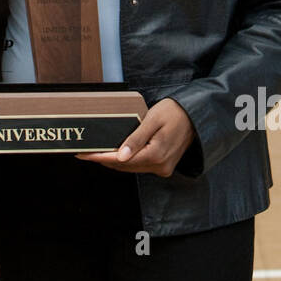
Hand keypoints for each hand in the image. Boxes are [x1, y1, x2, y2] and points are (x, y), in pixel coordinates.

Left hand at [77, 98, 195, 176]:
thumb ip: (136, 139)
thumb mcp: (152, 120)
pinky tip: (116, 154)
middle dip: (104, 160)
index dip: (100, 157)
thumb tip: (120, 156)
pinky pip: (140, 166)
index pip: (121, 160)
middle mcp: (160, 166)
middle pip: (125, 167)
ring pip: (132, 168)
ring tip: (96, 153)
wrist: (196, 116)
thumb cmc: (175, 112)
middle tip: (85, 153)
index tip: (84, 155)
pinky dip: (127, 161)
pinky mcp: (164, 166)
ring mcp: (163, 168)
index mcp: (157, 154)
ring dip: (114, 161)